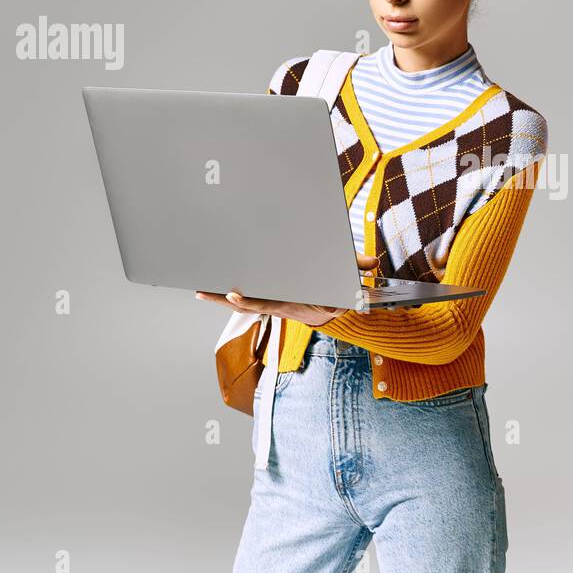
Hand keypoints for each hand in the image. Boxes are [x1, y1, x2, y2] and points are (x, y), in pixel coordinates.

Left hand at [195, 253, 379, 325]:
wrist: (333, 310)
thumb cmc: (335, 290)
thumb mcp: (346, 278)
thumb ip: (355, 267)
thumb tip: (372, 262)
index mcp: (292, 302)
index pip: (268, 302)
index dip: (249, 300)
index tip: (233, 294)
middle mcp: (278, 306)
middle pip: (246, 304)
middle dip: (223, 298)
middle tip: (202, 290)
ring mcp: (271, 305)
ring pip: (241, 304)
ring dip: (219, 298)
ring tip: (200, 289)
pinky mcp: (268, 302)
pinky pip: (245, 302)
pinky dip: (228, 298)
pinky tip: (213, 290)